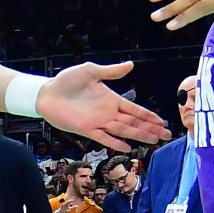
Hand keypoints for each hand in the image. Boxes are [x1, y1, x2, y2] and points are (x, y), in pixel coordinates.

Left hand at [36, 62, 167, 149]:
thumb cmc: (67, 81)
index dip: (149, 116)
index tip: (163, 122)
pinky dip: (116, 143)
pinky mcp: (86, 129)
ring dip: (139, 135)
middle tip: (166, 135)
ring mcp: (98, 122)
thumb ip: (111, 71)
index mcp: (111, 99)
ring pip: (123, 130)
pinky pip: (104, 138)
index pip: (135, 110)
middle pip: (134, 123)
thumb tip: (131, 65)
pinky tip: (128, 147)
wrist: (47, 92)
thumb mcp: (91, 71)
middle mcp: (108, 113)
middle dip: (150, 128)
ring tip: (154, 140)